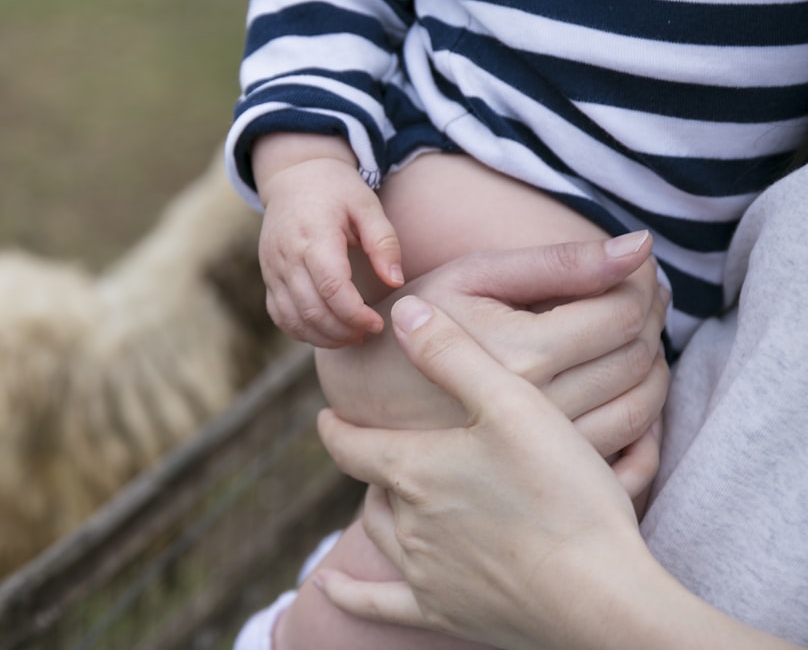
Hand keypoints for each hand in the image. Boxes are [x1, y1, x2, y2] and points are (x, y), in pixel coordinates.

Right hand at [254, 135, 402, 346]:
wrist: (294, 176)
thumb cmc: (336, 190)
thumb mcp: (367, 205)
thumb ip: (384, 243)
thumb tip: (395, 282)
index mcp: (314, 236)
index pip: (332, 288)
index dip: (356, 314)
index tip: (378, 324)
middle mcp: (287, 256)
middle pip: (312, 310)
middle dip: (344, 330)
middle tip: (368, 332)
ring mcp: (273, 269)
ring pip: (295, 319)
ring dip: (325, 337)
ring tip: (352, 336)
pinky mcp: (268, 278)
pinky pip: (281, 316)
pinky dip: (303, 332)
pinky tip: (328, 332)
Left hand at [315, 295, 649, 648]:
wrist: (598, 594)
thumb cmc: (561, 492)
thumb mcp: (510, 402)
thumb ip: (453, 353)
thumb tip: (401, 313)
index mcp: (414, 469)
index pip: (352, 443)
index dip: (336, 426)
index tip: (327, 415)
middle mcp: (407, 522)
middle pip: (371, 486)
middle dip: (371, 466)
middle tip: (377, 450)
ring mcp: (424, 573)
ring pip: (378, 533)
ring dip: (376, 509)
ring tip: (381, 494)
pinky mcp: (445, 614)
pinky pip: (379, 606)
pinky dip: (351, 597)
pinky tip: (330, 592)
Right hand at [317, 233, 669, 497]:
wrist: (363, 396)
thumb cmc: (416, 320)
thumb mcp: (473, 276)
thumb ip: (559, 263)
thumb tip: (641, 246)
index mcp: (522, 352)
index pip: (623, 311)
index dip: (641, 282)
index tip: (635, 267)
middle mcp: (539, 406)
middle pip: (638, 354)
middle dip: (652, 315)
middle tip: (640, 293)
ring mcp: (544, 447)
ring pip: (642, 401)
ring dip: (653, 361)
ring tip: (634, 332)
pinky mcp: (546, 470)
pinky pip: (628, 443)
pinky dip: (642, 405)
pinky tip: (622, 378)